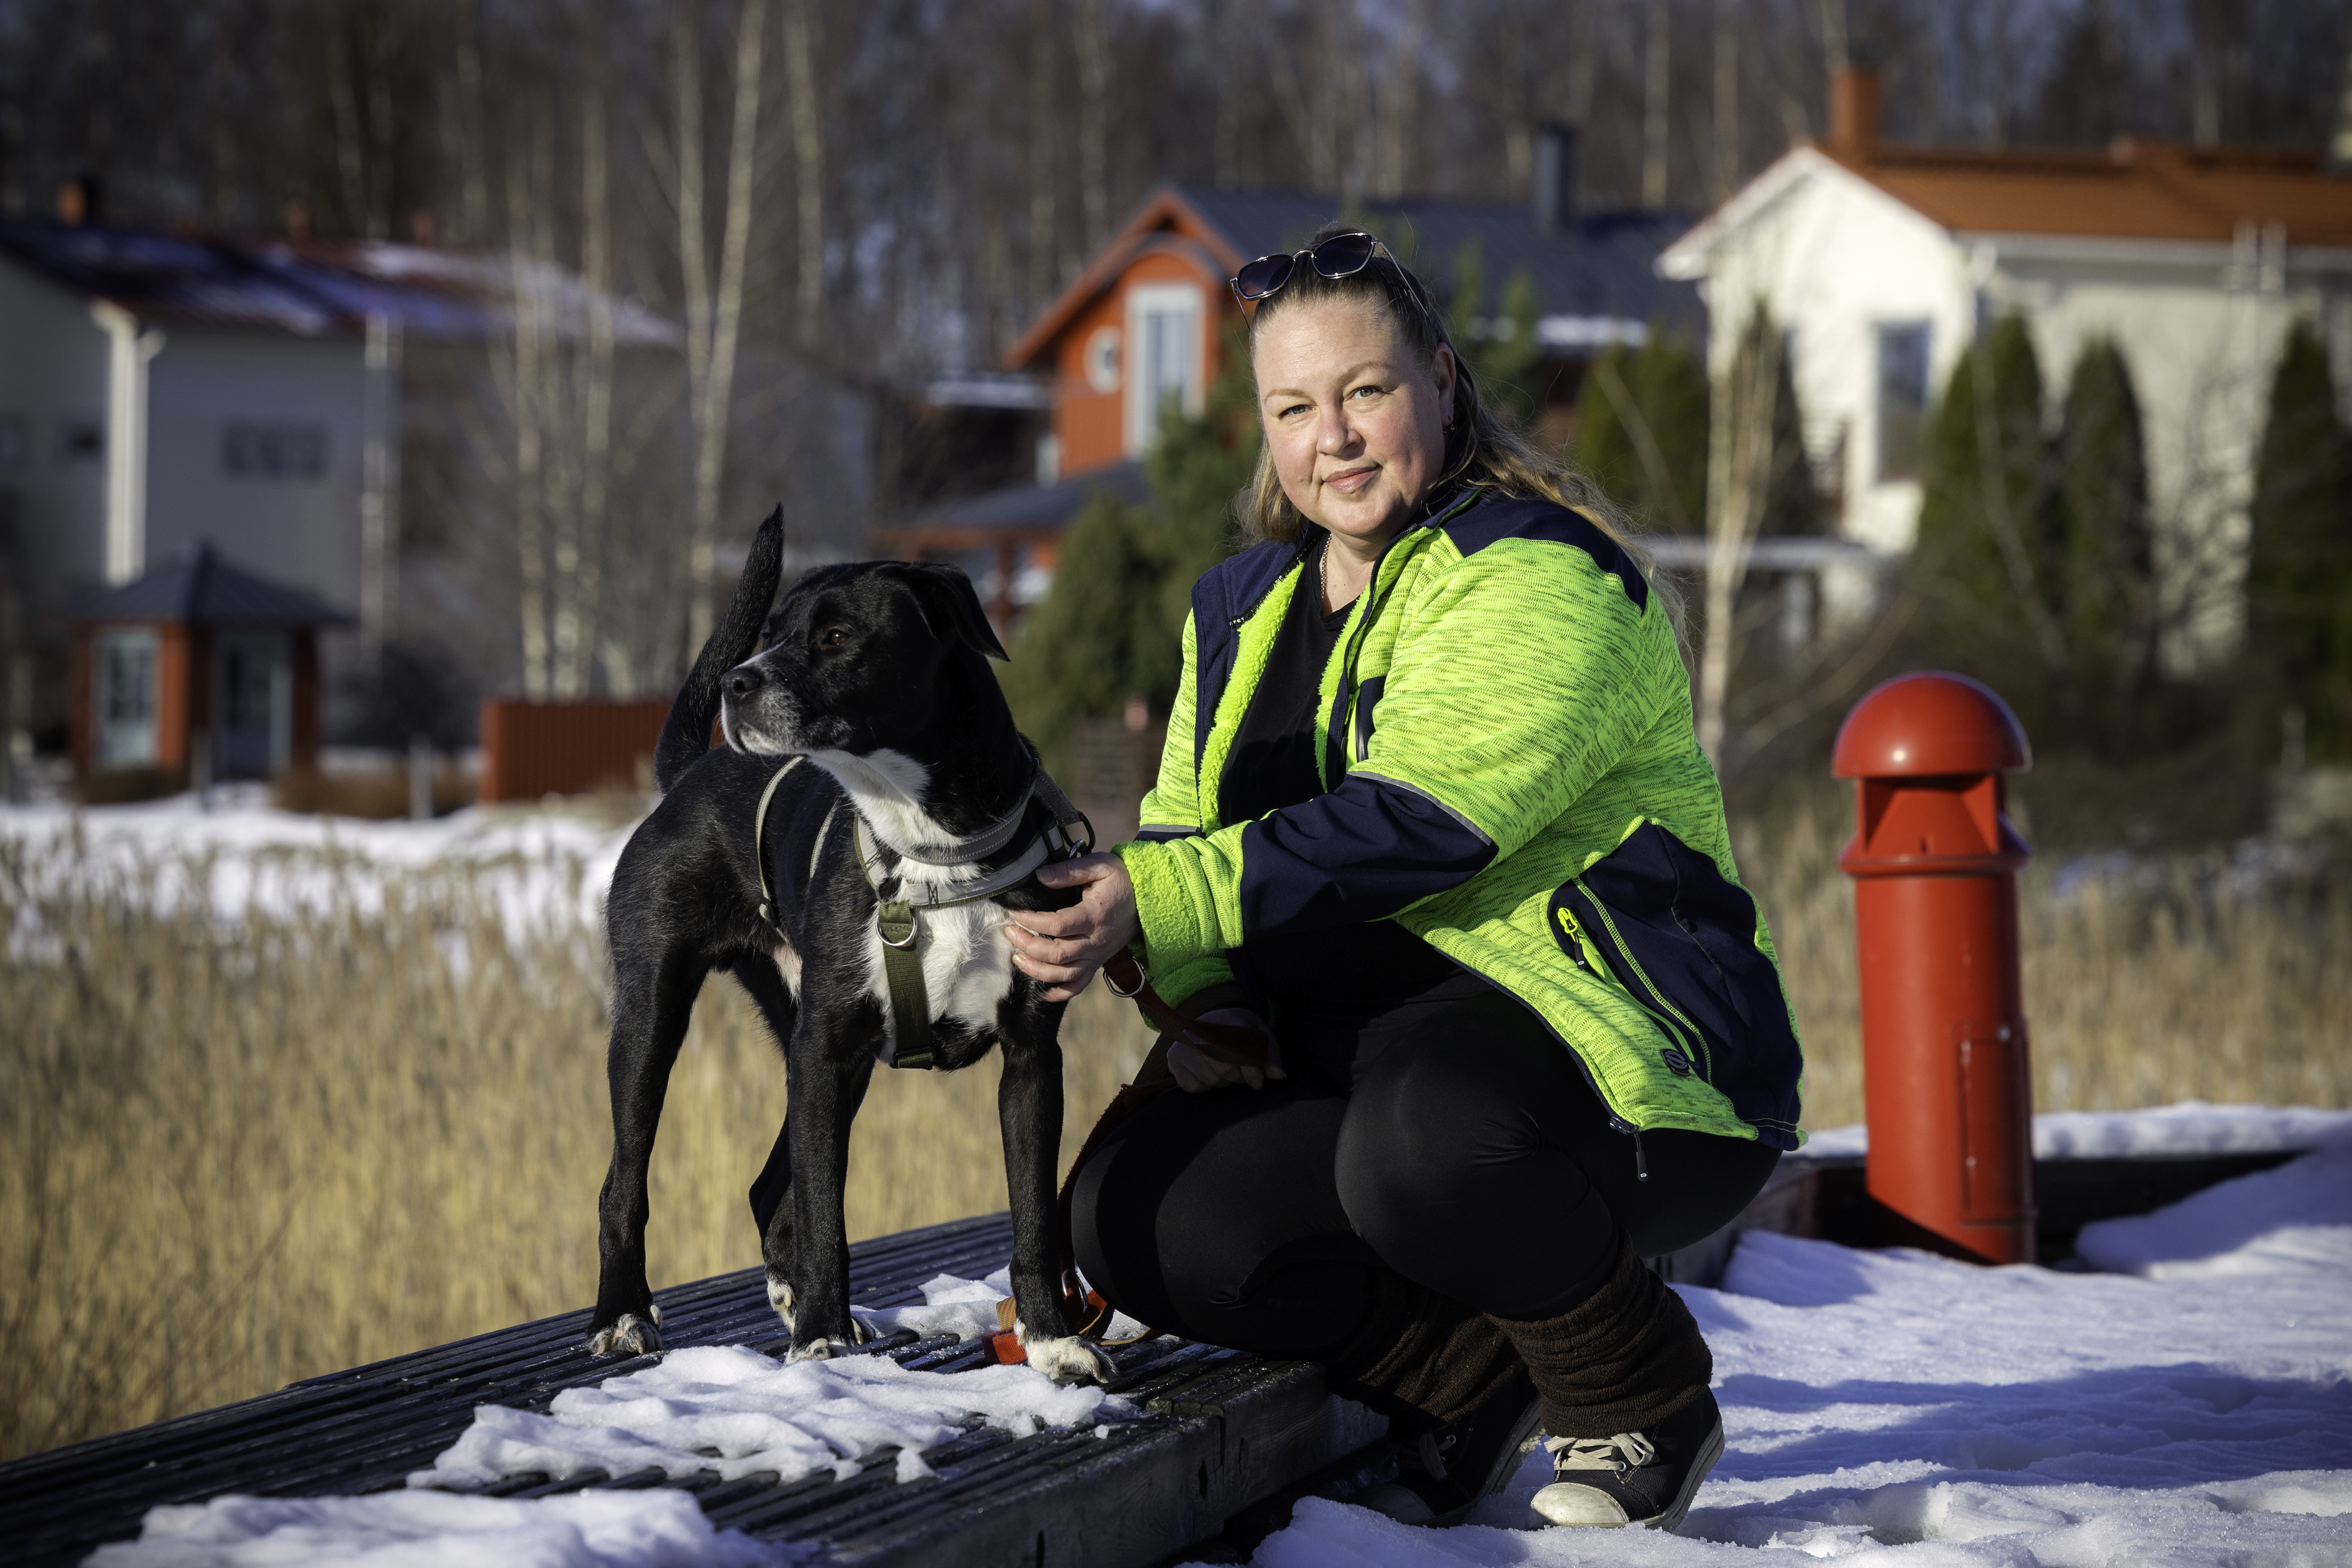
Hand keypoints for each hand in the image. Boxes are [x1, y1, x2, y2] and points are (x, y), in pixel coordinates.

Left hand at [1005, 853, 1140, 1001]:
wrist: (1147, 900)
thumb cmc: (1122, 880)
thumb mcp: (1100, 866)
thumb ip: (1069, 870)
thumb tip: (1040, 876)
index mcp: (1095, 915)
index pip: (1057, 925)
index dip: (1032, 921)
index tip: (1014, 913)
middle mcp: (1096, 941)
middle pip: (1057, 955)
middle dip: (1028, 946)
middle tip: (1009, 933)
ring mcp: (1097, 956)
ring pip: (1064, 975)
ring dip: (1037, 971)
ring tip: (1017, 958)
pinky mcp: (1097, 963)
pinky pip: (1078, 986)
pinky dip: (1060, 993)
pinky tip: (1041, 992)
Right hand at [1166, 1010, 1285, 1092]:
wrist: (1211, 1021)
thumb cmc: (1239, 1032)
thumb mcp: (1259, 1036)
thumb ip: (1269, 1055)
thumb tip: (1279, 1075)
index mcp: (1226, 1020)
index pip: (1240, 1052)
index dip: (1252, 1072)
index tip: (1258, 1082)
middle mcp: (1200, 1031)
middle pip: (1226, 1070)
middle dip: (1238, 1078)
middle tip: (1240, 1072)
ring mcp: (1184, 1045)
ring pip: (1211, 1080)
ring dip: (1222, 1082)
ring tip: (1223, 1068)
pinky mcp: (1173, 1059)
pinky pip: (1195, 1087)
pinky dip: (1205, 1086)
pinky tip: (1207, 1071)